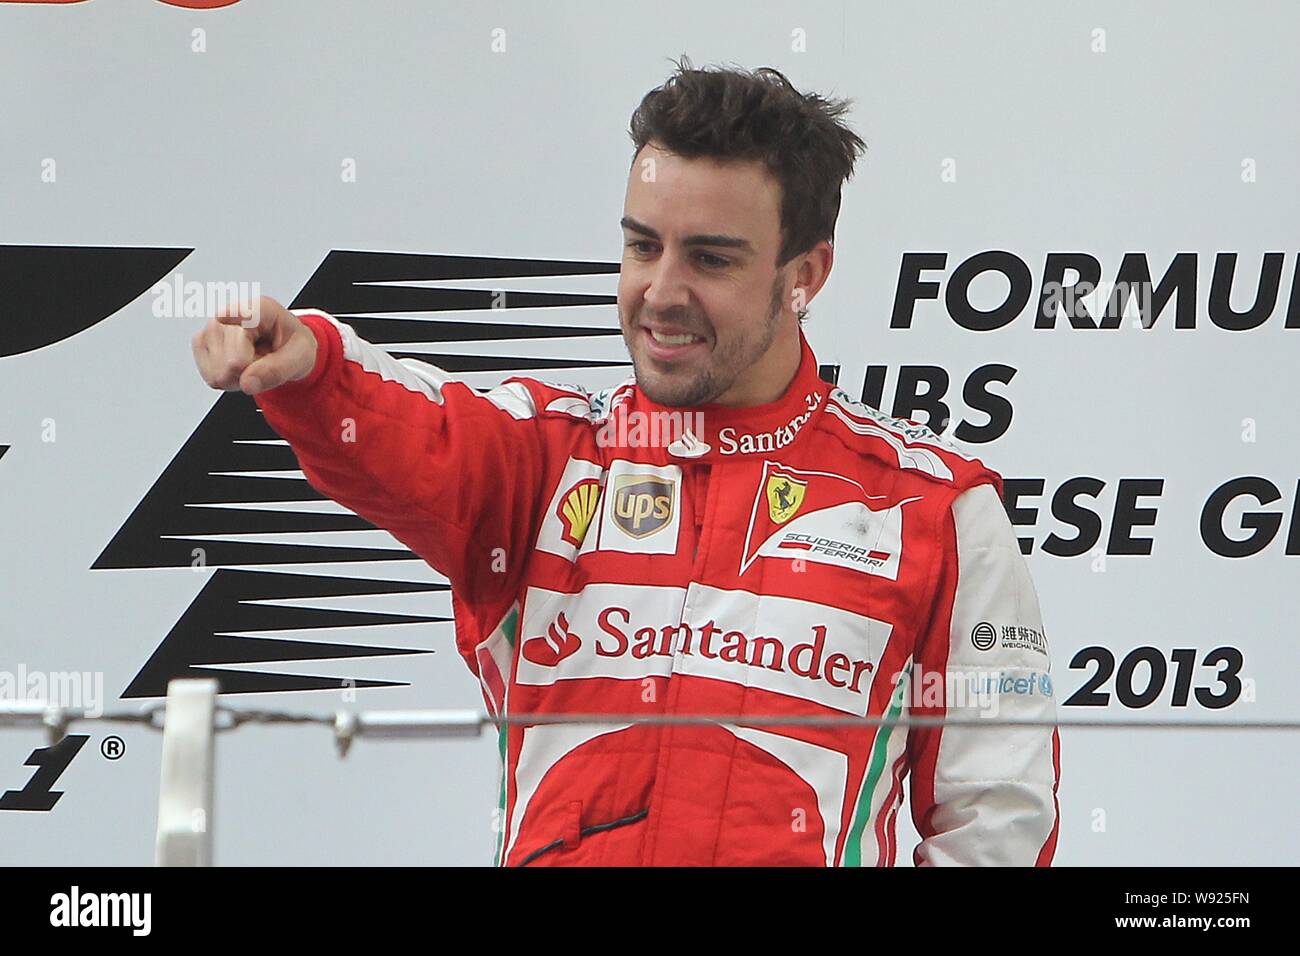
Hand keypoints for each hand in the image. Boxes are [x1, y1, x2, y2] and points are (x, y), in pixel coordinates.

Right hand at [191, 295, 317, 394]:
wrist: (282, 347)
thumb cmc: (291, 346)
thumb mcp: (299, 359)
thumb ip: (276, 371)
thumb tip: (247, 383)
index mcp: (262, 309)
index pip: (244, 313)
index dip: (232, 316)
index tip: (222, 316)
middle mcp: (231, 313)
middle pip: (233, 362)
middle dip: (251, 372)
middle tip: (265, 362)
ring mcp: (212, 327)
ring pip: (220, 374)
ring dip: (240, 378)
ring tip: (254, 363)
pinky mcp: (200, 342)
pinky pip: (211, 378)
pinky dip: (228, 380)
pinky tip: (239, 367)